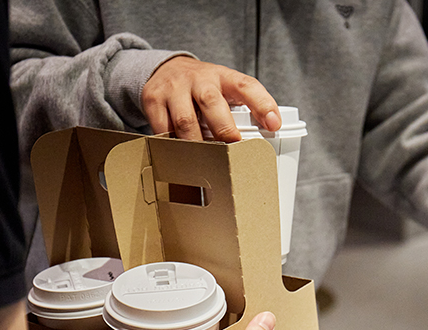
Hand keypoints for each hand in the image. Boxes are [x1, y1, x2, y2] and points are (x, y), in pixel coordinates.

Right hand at [141, 56, 280, 141]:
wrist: (166, 68)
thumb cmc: (204, 88)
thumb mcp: (224, 89)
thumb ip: (241, 109)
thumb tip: (265, 139)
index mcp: (223, 76)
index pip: (246, 86)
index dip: (262, 104)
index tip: (274, 125)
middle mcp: (199, 78)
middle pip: (212, 102)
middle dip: (224, 129)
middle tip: (233, 149)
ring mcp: (174, 88)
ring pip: (185, 121)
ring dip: (197, 145)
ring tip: (206, 162)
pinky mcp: (153, 98)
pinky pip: (162, 129)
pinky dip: (172, 146)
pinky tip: (180, 155)